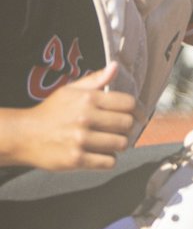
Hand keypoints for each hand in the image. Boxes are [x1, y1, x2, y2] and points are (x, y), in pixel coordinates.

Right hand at [0, 64, 133, 171]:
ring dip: (116, 145)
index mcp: (87, 99)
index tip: (132, 115)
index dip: (134, 110)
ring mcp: (81, 140)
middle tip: (114, 130)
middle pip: (128, 124)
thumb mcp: (70, 91)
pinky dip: (107, 160)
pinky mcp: (76, 159)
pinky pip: (109, 162)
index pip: (129, 103)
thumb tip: (116, 66)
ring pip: (121, 144)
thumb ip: (95, 80)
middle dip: (124, 128)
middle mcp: (85, 118)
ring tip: (104, 141)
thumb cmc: (51, 112)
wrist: (23, 135)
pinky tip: (97, 154)